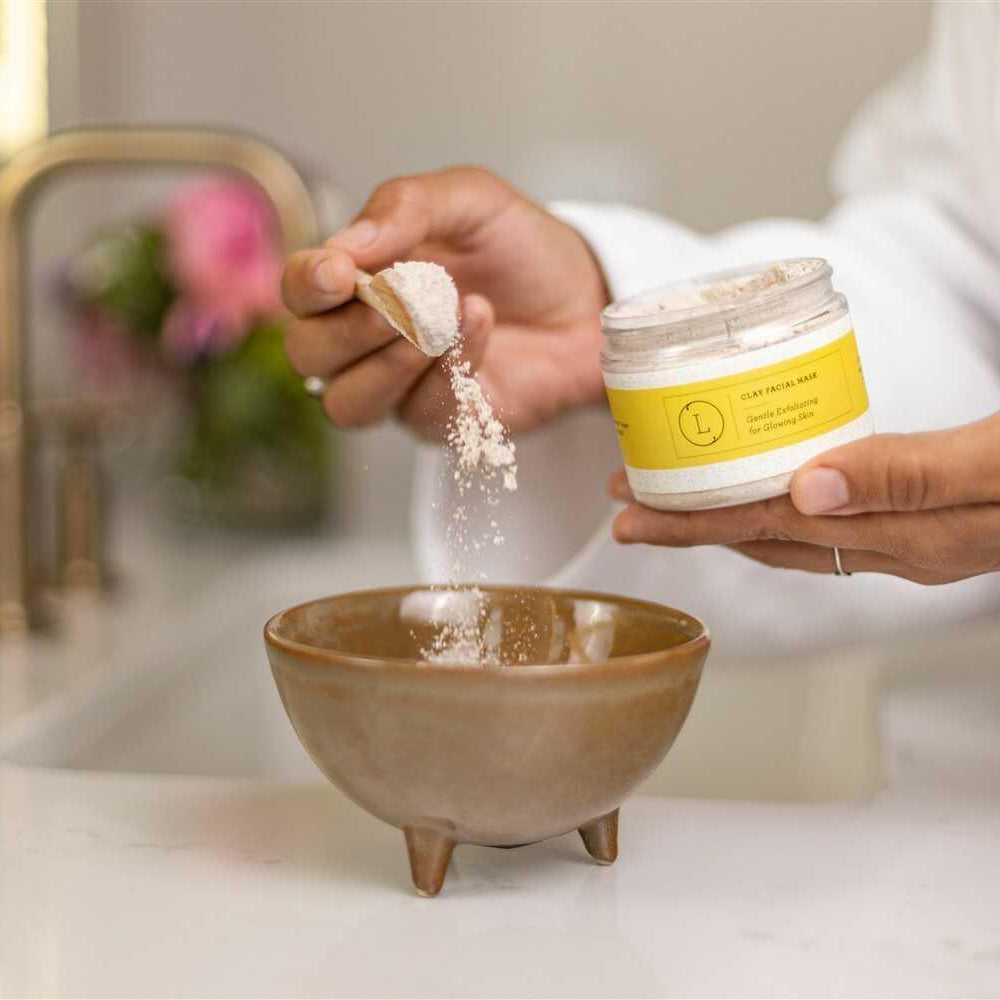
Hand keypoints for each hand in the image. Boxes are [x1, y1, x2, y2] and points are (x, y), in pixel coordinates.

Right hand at [281, 167, 607, 438]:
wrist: (588, 300)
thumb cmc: (524, 251)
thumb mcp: (471, 201)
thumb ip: (406, 208)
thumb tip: (347, 242)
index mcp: (360, 279)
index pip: (299, 292)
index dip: (307, 286)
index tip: (340, 273)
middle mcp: (366, 339)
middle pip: (310, 356)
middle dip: (350, 331)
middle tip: (402, 302)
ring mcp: (400, 386)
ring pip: (348, 404)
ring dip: (390, 364)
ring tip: (442, 321)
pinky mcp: (442, 421)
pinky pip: (420, 413)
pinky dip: (450, 367)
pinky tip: (482, 325)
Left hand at [608, 412, 999, 583]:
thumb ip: (911, 474)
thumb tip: (806, 488)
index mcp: (907, 538)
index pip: (770, 532)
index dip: (693, 522)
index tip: (627, 510)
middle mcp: (897, 546)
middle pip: (765, 536)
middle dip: (689, 519)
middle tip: (624, 496)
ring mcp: (908, 536)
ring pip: (791, 530)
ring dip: (725, 508)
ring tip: (671, 488)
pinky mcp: (920, 513)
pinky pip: (828, 516)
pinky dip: (777, 499)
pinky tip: (762, 482)